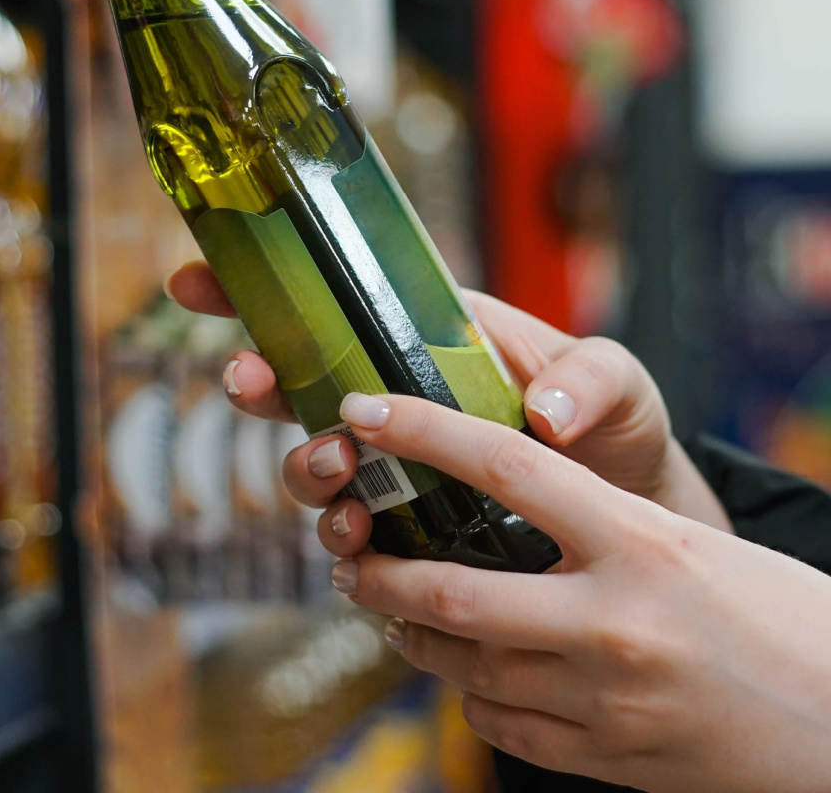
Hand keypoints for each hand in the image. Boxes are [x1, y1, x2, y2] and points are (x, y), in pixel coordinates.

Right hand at [165, 262, 730, 541]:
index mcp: (434, 337)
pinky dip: (342, 545)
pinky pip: (353, 538)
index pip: (338, 301)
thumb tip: (542, 414)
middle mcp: (402, 399)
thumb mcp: (618, 383)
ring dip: (305, 468)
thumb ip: (591, 380)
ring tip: (336, 473)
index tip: (200, 280)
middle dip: (260, 381)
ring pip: (316, 462)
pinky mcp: (407, 534)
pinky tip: (359, 550)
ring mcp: (399, 469)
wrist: (630, 517)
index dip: (263, 289)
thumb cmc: (617, 429)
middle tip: (254, 386)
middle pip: (301, 382)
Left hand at [328, 391, 830, 792]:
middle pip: (451, 591)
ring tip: (391, 608)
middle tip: (350, 548)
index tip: (368, 411)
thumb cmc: (791, 617)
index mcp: (641, 542)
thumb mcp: (699, 544)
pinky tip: (468, 670)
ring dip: (414, 635)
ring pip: (465, 667)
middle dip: (379, 571)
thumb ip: (603, 530)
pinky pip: (503, 727)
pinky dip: (470, 691)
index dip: (423, 430)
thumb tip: (509, 509)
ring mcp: (607, 703)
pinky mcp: (608, 762)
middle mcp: (614, 621)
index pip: (505, 465)